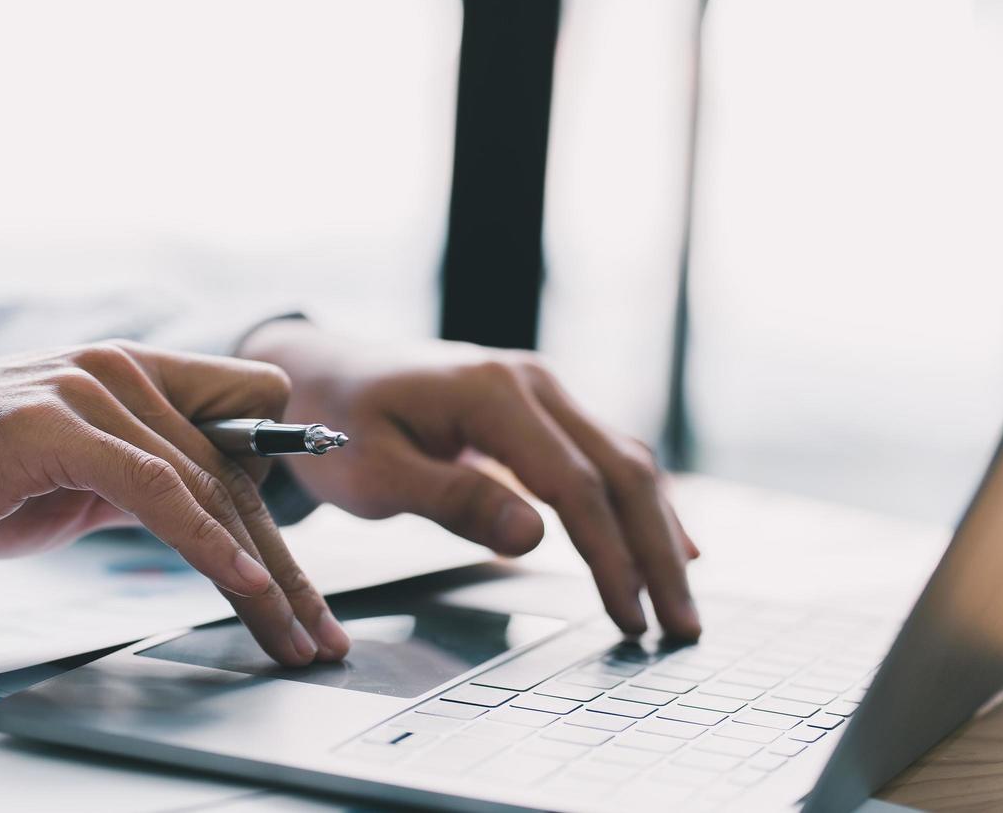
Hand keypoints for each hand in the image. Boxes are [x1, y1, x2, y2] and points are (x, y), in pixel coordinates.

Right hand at [0, 341, 350, 666]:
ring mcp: (94, 392)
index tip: (292, 562)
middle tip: (318, 631)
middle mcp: (123, 370)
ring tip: (295, 637)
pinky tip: (244, 588)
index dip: (272, 484)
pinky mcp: (63, 428)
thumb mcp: (60, 471)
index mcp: (127, 373)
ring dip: (264, 576)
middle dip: (287, 564)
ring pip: (211, 488)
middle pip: (239, 470)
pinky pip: (162, 492)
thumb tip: (190, 512)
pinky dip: (208, 545)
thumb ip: (129, 478)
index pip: (244, 413)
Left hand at [242, 320, 700, 638]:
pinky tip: (667, 543)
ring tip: (681, 601)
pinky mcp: (539, 407)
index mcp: (493, 393)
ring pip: (624, 460)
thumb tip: (534, 538)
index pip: (576, 484)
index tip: (630, 616)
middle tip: (682, 627)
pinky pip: (604, 455)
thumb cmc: (335, 426)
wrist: (320, 375)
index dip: (610, 556)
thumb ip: (454, 500)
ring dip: (658, 531)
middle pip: (622, 470)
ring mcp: (541, 389)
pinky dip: (637, 504)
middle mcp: (532, 380)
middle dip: (658, 552)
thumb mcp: (375, 471)